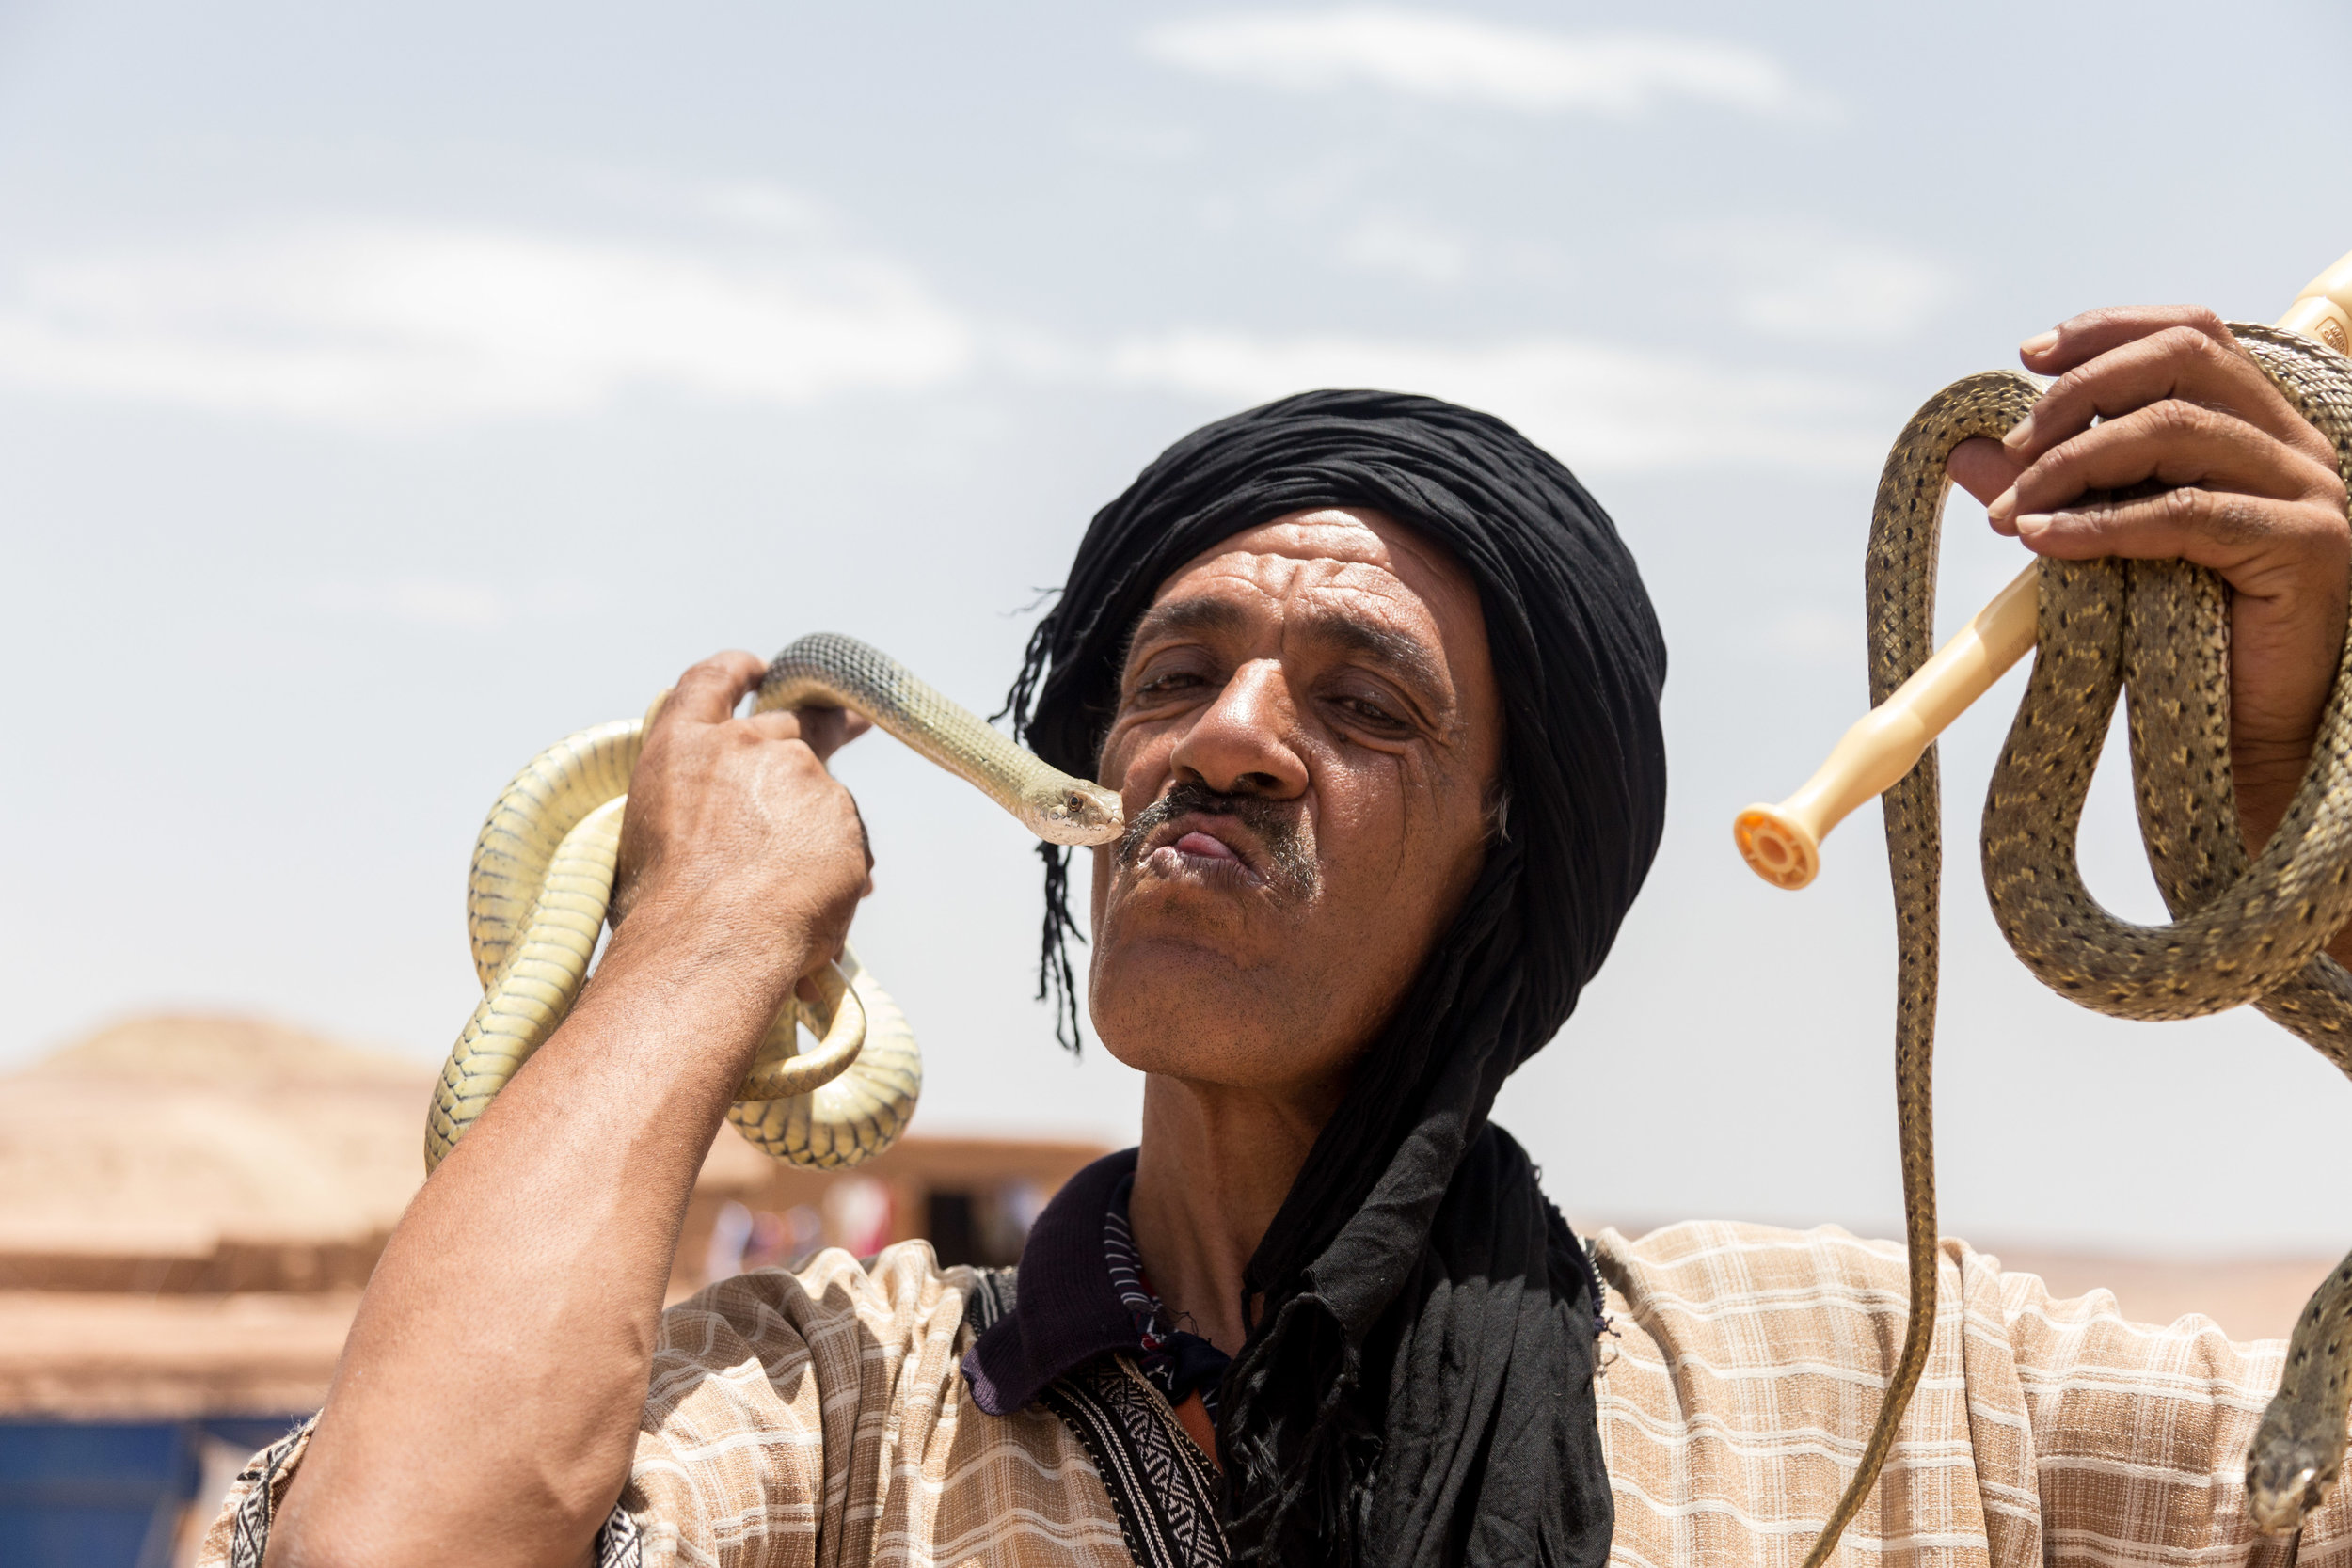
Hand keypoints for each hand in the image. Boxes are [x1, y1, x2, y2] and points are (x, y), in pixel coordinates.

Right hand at [609, 651, 873, 990]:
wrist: (707, 943)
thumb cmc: (661, 907)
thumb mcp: (648, 833)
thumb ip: (692, 802)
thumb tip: (723, 830)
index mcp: (681, 745)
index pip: (711, 682)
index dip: (739, 672)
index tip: (761, 670)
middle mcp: (744, 745)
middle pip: (792, 727)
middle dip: (821, 730)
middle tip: (853, 727)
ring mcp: (799, 774)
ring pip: (823, 794)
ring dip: (818, 828)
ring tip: (790, 889)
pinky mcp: (843, 813)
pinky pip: (848, 839)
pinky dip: (839, 866)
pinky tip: (813, 904)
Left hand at [1947, 305, 2350, 852]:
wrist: (2245, 743)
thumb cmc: (2180, 644)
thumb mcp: (2107, 548)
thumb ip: (2054, 491)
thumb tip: (1967, 450)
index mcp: (2260, 429)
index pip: (2192, 335)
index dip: (2107, 333)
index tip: (2026, 357)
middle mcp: (2296, 447)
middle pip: (2185, 360)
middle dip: (2082, 392)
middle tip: (2013, 448)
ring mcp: (2312, 492)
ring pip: (2177, 431)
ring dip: (2074, 463)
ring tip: (2009, 512)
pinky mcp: (2308, 546)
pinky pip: (2186, 514)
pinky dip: (2102, 523)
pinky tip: (2042, 541)